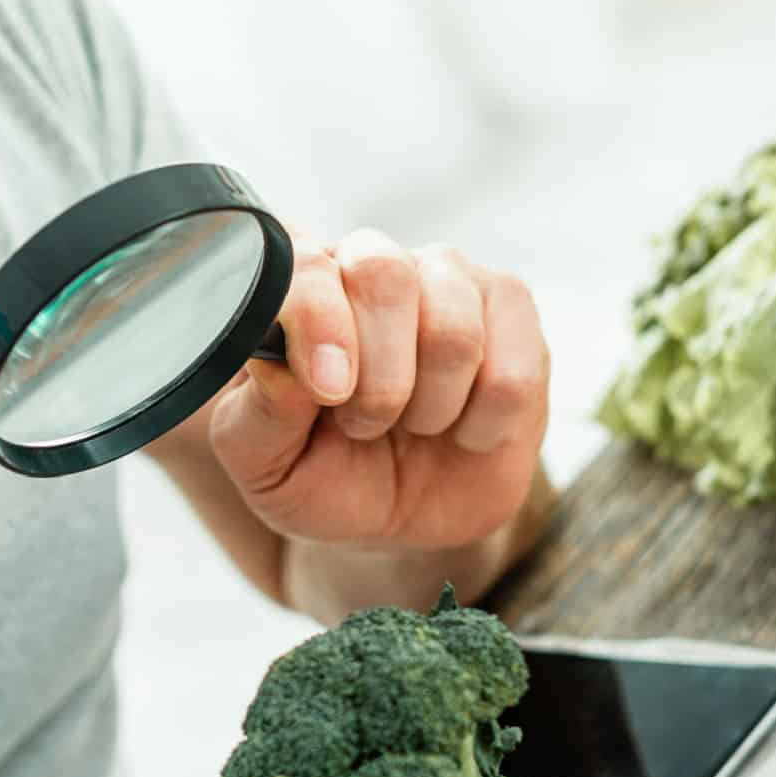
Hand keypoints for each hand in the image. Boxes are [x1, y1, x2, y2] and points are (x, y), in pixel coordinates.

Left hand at [209, 233, 548, 551]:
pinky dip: (482, 425)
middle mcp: (366, 260)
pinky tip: (462, 429)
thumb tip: (279, 360)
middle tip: (363, 424)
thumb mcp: (266, 462)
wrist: (398, 516)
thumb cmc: (322, 473)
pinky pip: (513, 372)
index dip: (318, 321)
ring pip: (453, 329)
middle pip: (383, 273)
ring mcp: (445, 277)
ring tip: (410, 424)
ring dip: (428, 406)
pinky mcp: (509, 310)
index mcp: (294, 284)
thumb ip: (261, 410)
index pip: (302, 262)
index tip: (328, 390)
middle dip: (377, 377)